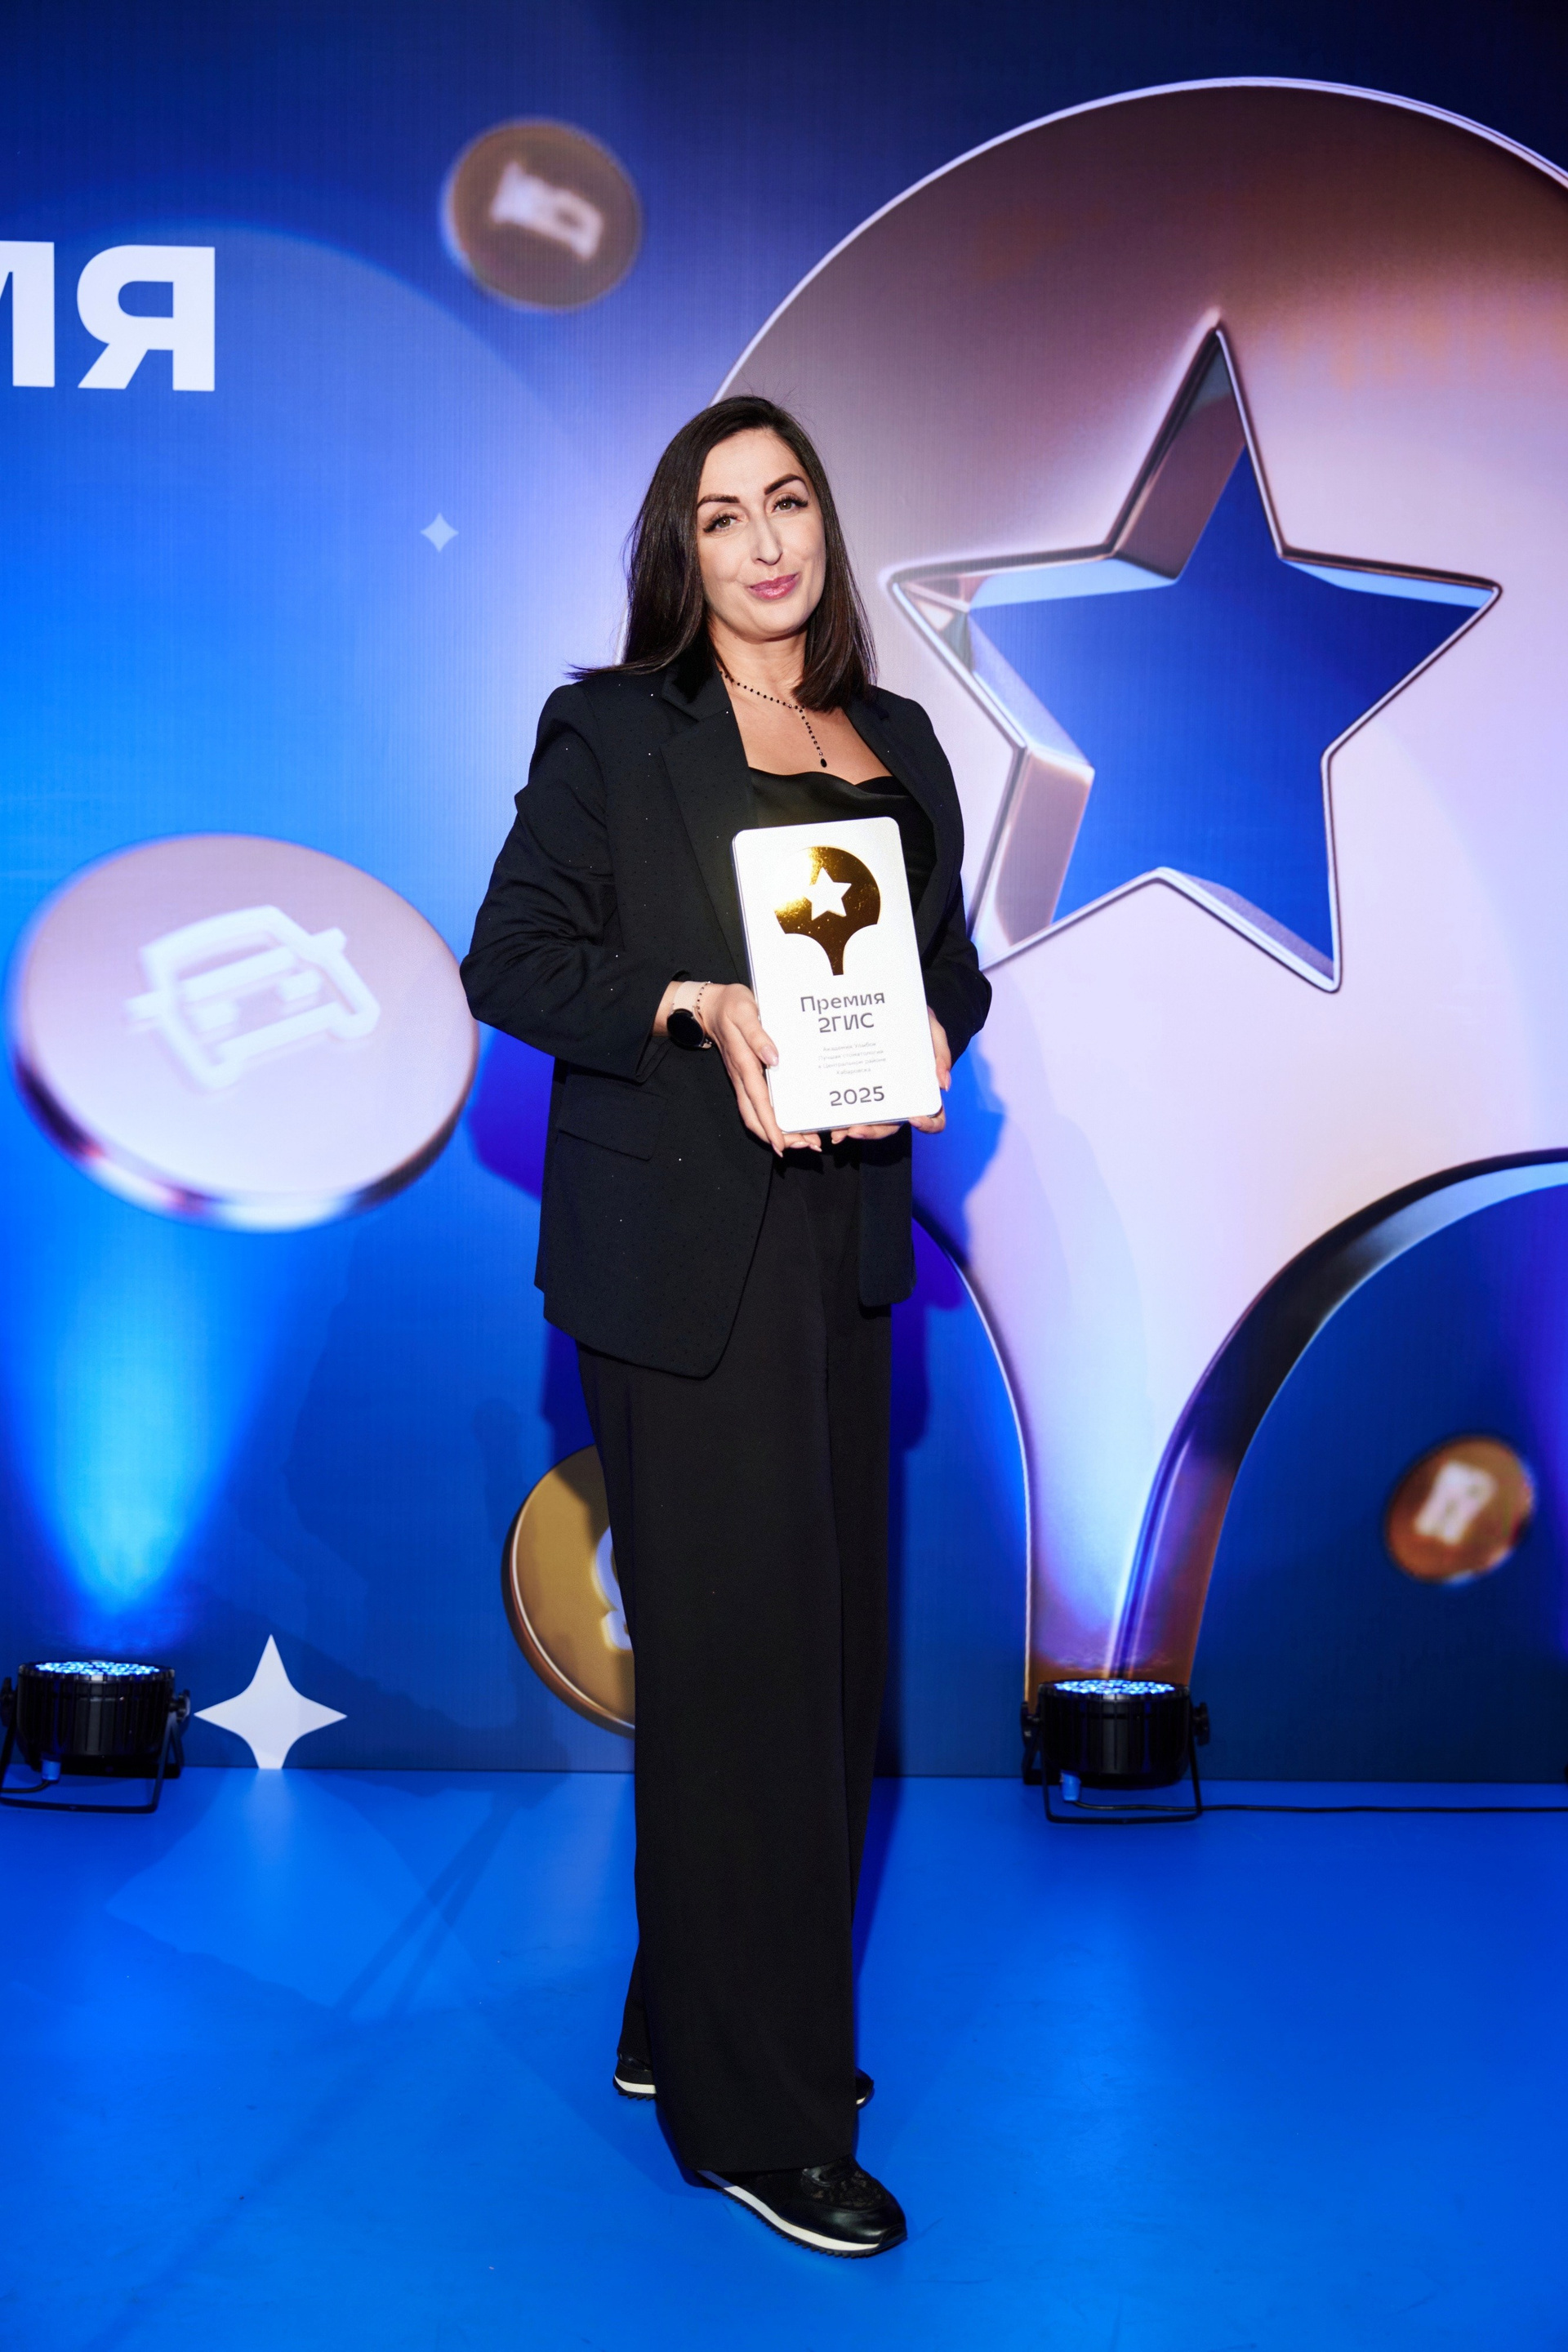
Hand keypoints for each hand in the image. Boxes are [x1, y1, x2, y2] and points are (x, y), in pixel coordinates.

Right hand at [694, 981, 821, 1156]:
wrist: (712, 1006)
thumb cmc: (732, 1006)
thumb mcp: (745, 1012)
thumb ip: (758, 1035)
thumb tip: (774, 1058)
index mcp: (744, 1064)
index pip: (758, 1101)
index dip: (770, 1125)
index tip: (782, 1144)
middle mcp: (742, 1077)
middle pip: (755, 1116)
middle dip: (778, 1136)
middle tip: (806, 1146)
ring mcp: (744, 1079)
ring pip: (756, 1114)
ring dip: (777, 1130)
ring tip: (804, 1140)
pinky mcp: (747, 1077)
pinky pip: (758, 1104)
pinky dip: (773, 1118)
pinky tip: (791, 1120)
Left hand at [829, 1007, 950, 1143]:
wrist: (893, 1010)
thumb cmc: (917, 1023)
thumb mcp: (931, 1029)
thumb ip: (940, 1052)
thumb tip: (943, 1084)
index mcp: (923, 1091)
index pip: (934, 1118)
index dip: (928, 1124)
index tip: (915, 1117)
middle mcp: (901, 1099)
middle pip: (892, 1126)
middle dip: (874, 1132)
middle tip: (856, 1129)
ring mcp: (880, 1096)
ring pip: (869, 1123)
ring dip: (854, 1129)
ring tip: (838, 1130)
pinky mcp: (860, 1088)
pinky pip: (852, 1107)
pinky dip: (841, 1117)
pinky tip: (829, 1120)